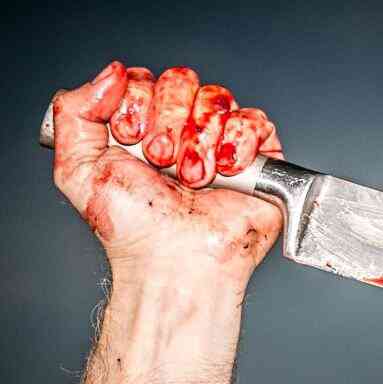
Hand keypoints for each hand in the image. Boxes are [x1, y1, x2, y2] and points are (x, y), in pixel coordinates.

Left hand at [52, 61, 282, 292]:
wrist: (175, 261)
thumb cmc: (133, 228)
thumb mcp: (77, 168)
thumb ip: (75, 110)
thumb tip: (112, 73)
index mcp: (145, 126)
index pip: (146, 79)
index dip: (139, 106)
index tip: (131, 143)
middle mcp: (184, 129)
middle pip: (183, 81)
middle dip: (169, 124)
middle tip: (162, 163)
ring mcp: (222, 141)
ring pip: (218, 99)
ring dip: (201, 142)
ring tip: (195, 178)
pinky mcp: (258, 157)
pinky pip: (255, 122)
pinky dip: (237, 146)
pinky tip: (224, 173)